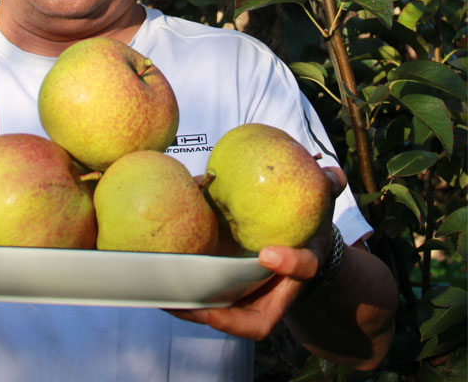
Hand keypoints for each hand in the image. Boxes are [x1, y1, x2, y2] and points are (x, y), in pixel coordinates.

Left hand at [168, 166, 345, 339]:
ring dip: (194, 310)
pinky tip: (156, 281)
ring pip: (223, 315)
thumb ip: (328, 185)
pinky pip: (207, 299)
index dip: (289, 265)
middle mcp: (275, 292)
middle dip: (224, 314)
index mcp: (302, 268)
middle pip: (251, 316)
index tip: (268, 252)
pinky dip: (185, 295)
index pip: (302, 270)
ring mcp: (251, 298)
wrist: (300, 250)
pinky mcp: (229, 294)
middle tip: (197, 303)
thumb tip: (331, 173)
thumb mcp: (321, 205)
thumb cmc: (306, 225)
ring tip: (165, 300)